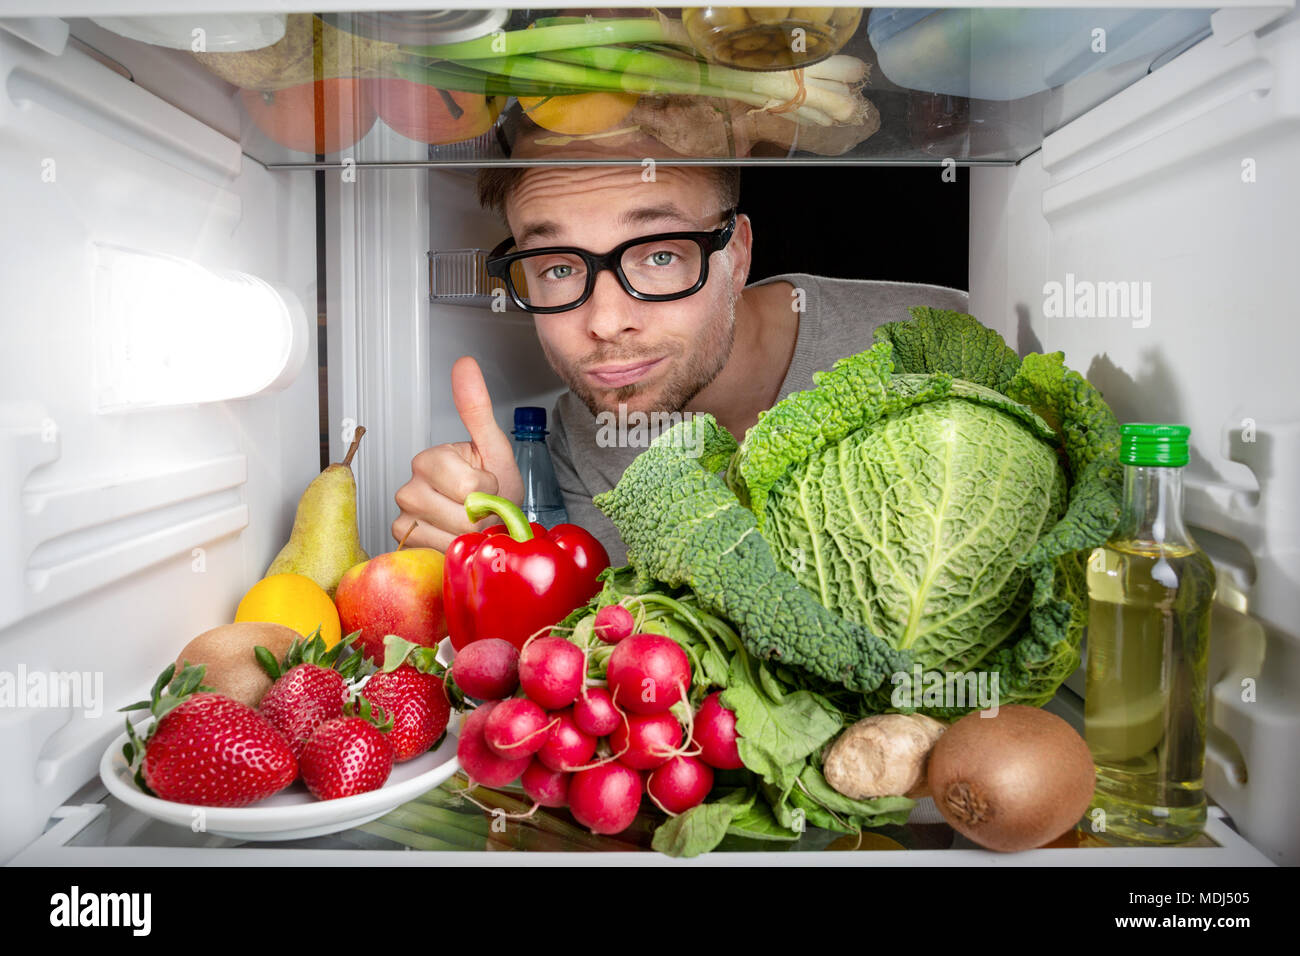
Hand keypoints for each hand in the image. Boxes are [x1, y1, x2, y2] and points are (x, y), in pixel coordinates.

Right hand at [393, 356, 523, 552]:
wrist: (490, 522)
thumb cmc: (493, 487)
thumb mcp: (494, 448)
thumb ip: (477, 408)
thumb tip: (464, 364)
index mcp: (431, 459)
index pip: (470, 488)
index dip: (491, 493)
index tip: (489, 488)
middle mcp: (410, 487)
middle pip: (461, 513)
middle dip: (483, 516)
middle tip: (483, 509)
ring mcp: (404, 517)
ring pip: (451, 534)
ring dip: (471, 534)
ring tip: (472, 523)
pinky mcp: (405, 544)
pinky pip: (438, 551)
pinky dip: (454, 548)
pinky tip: (455, 537)